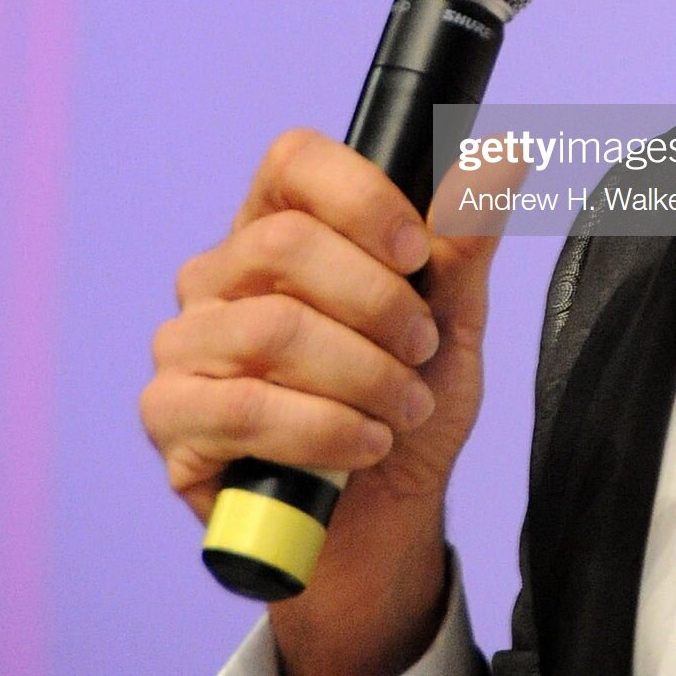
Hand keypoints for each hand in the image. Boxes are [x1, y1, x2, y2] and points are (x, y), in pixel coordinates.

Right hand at [139, 129, 508, 675]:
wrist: (384, 520)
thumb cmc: (405, 404)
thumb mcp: (452, 319)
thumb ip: (464, 239)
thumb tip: (505, 155)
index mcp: (280, 225)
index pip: (294, 160)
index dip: (360, 196)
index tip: (418, 251)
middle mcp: (219, 273)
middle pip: (284, 243)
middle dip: (377, 302)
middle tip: (421, 348)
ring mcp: (185, 343)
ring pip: (272, 328)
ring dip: (362, 374)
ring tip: (405, 407)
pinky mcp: (170, 416)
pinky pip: (245, 407)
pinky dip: (323, 429)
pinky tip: (364, 445)